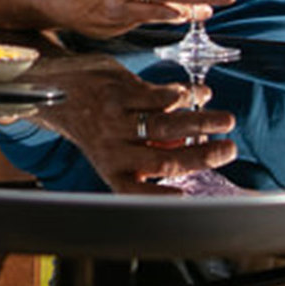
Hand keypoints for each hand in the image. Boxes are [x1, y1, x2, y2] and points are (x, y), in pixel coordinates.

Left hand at [22, 56, 237, 184]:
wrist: (55, 85)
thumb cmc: (93, 120)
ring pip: (167, 126)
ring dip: (202, 122)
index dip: (161, 198)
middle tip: (229, 150)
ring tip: (226, 120)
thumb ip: (146, 153)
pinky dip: (185, 95)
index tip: (188, 199)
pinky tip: (200, 93)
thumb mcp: (112, 147)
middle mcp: (112, 148)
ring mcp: (115, 120)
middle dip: (203, 157)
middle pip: (164, 160)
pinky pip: (160, 97)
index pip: (135, 192)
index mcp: (111, 168)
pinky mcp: (119, 93)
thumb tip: (191, 157)